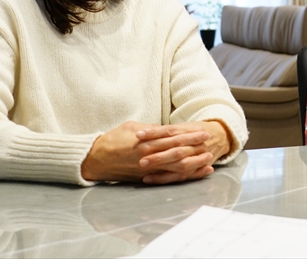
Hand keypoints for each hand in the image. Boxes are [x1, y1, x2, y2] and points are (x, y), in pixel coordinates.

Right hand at [81, 121, 212, 183]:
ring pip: (176, 167)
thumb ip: (150, 129)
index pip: (173, 137)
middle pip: (178, 151)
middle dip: (195, 147)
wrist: (96, 159)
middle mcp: (149, 156)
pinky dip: (184, 176)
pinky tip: (196, 173)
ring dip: (194, 163)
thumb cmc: (113, 140)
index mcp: (146, 141)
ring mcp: (149, 169)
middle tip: (209, 143)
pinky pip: (169, 178)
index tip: (202, 132)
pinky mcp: (146, 178)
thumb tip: (165, 129)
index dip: (189, 135)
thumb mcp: (132, 127)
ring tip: (208, 159)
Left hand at [136, 121, 230, 173]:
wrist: (219, 137)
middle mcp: (194, 144)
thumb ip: (162, 130)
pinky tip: (148, 180)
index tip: (138, 134)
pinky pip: (180, 176)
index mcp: (188, 130)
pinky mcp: (195, 168)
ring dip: (161, 171)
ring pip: (179, 165)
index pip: (169, 131)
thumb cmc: (193, 131)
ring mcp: (197, 157)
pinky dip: (164, 179)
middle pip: (175, 150)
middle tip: (141, 160)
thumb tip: (140, 131)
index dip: (154, 133)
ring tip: (143, 172)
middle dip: (159, 156)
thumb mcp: (181, 126)